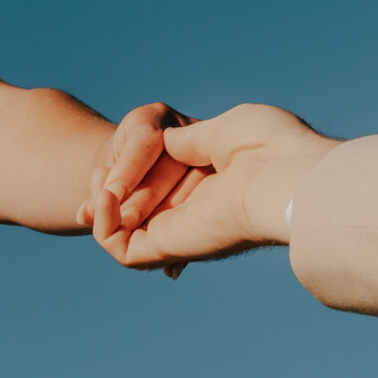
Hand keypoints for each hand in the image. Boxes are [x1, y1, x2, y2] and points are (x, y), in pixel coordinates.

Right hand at [91, 104, 342, 268]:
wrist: (285, 172)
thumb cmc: (268, 144)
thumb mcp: (219, 130)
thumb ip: (187, 141)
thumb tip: (164, 144)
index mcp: (213, 186)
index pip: (160, 188)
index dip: (128, 180)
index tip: (108, 177)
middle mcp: (195, 213)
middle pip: (134, 209)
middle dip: (103, 199)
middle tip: (92, 187)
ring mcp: (179, 232)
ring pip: (122, 228)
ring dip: (99, 205)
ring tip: (98, 185)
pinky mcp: (167, 246)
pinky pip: (120, 247)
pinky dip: (101, 224)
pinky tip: (103, 195)